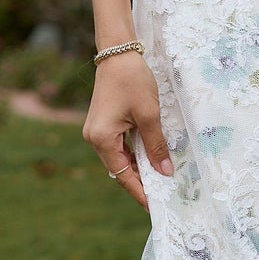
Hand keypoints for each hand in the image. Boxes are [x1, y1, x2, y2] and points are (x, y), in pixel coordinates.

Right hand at [82, 52, 172, 211]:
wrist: (118, 53)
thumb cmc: (132, 81)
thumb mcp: (149, 116)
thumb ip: (156, 146)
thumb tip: (164, 172)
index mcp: (101, 139)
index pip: (123, 175)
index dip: (139, 192)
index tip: (154, 207)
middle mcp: (94, 138)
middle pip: (120, 169)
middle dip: (140, 182)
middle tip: (162, 195)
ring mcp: (96, 131)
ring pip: (120, 158)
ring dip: (139, 168)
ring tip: (160, 180)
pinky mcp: (102, 124)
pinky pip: (119, 146)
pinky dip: (134, 154)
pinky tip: (150, 159)